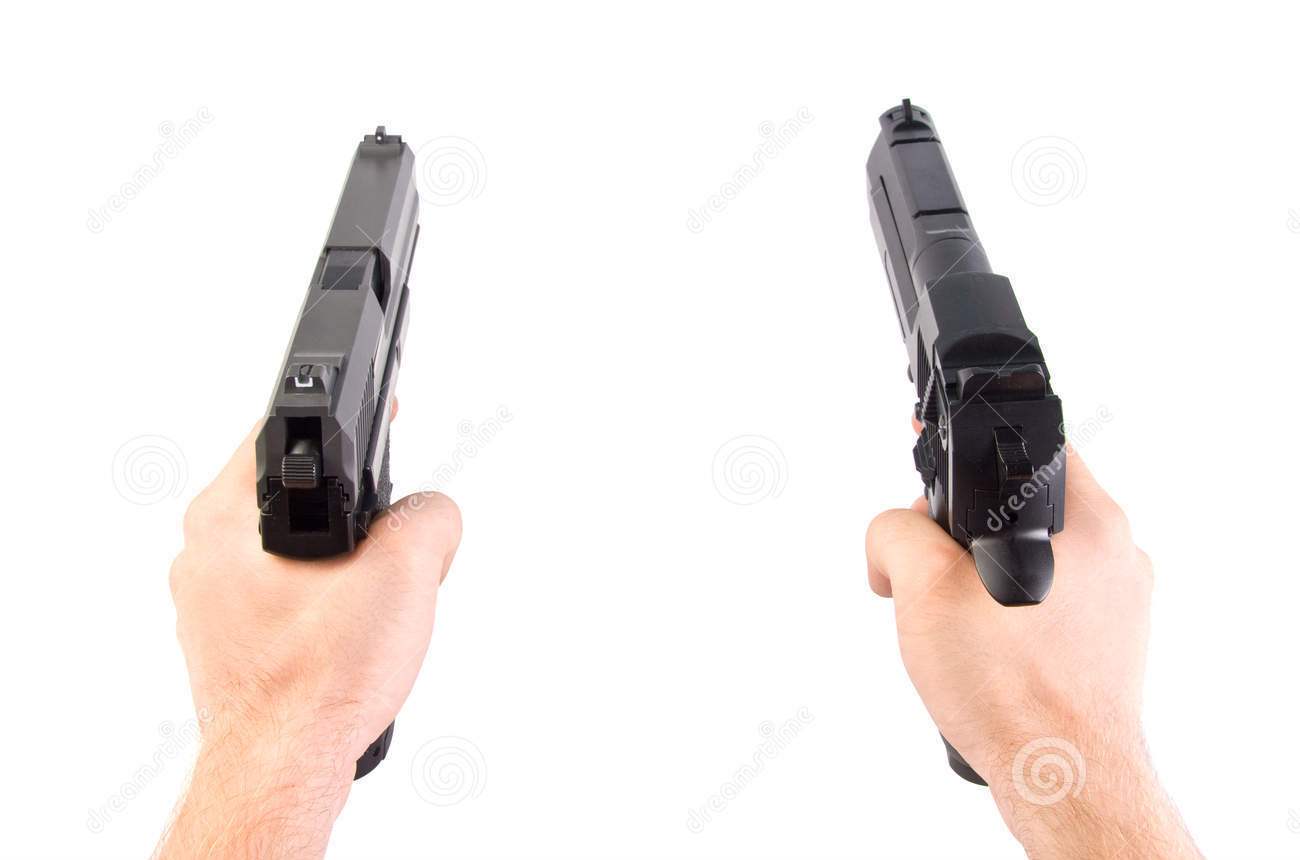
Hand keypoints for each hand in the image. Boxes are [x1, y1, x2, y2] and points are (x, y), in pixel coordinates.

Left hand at [158, 410, 460, 858]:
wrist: (281, 769)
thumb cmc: (315, 684)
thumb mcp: (401, 575)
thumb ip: (428, 517)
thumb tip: (432, 512)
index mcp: (226, 519)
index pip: (280, 431)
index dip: (346, 419)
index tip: (383, 415)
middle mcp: (205, 554)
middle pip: (295, 492)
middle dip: (357, 511)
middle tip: (391, 541)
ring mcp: (210, 600)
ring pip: (292, 547)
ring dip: (344, 561)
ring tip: (374, 600)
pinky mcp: (227, 638)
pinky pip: (285, 593)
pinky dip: (325, 600)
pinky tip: (351, 633)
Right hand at [866, 433, 1197, 858]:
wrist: (1058, 775)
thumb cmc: (1011, 688)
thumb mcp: (923, 586)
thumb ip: (897, 530)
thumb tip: (895, 534)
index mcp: (1090, 522)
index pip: (1033, 445)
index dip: (971, 451)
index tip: (933, 474)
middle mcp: (1117, 556)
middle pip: (1021, 505)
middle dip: (960, 531)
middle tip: (926, 571)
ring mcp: (1119, 605)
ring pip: (1030, 559)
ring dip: (980, 578)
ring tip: (953, 624)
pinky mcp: (1109, 647)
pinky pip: (1046, 606)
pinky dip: (1007, 617)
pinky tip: (982, 653)